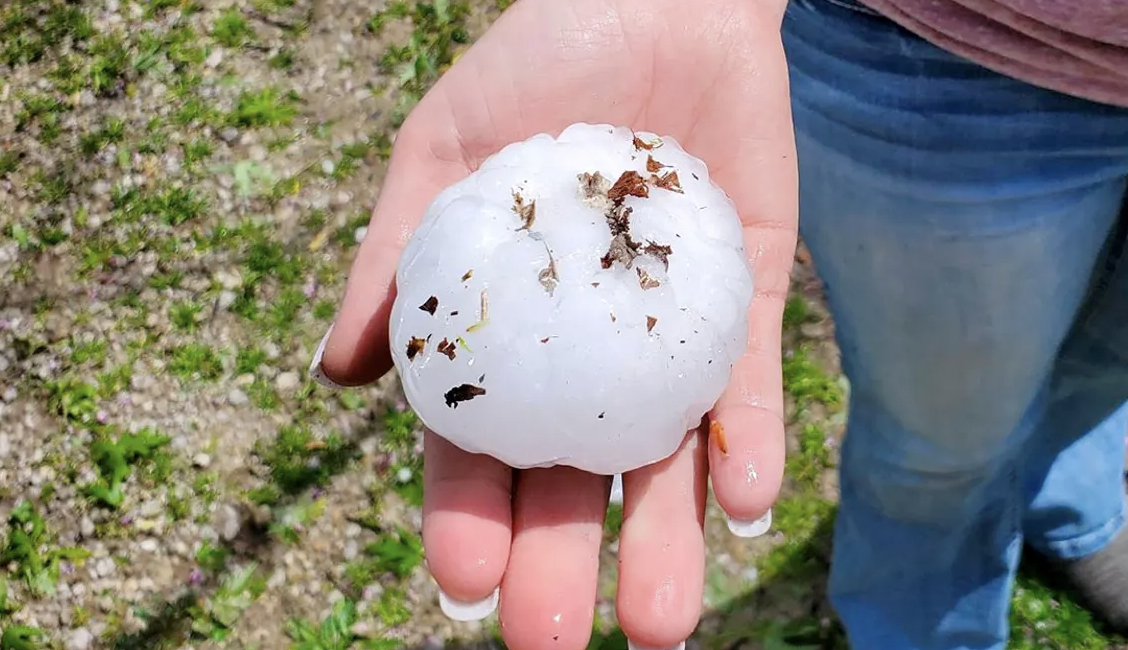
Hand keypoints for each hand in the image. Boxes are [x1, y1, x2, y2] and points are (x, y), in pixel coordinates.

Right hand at [311, 0, 796, 647]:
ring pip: (665, 461)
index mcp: (502, 333)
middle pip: (571, 480)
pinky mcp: (741, 307)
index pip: (476, 447)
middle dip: (563, 562)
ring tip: (665, 622)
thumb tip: (333, 376)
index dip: (468, 516)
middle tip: (555, 640)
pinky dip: (747, 446)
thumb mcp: (444, 147)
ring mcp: (664, 339)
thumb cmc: (537, 59)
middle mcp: (583, 355)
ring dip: (666, 541)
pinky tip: (743, 502)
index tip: (465, 582)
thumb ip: (394, 255)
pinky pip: (745, 390)